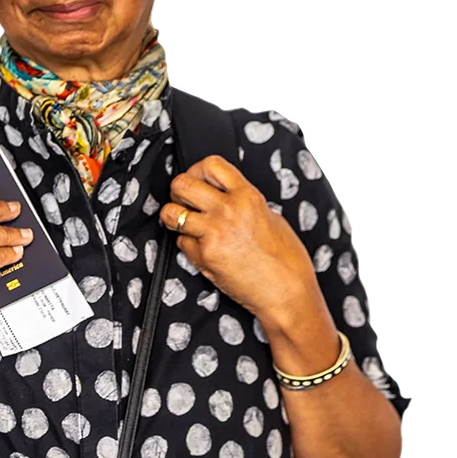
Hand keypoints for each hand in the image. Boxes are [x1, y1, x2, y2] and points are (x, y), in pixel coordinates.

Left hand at [159, 155, 320, 319]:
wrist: (286, 293)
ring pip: (171, 213)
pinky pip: (181, 243)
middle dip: (178, 191)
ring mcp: (213, 233)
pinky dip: (187, 245)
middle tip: (183, 201)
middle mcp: (228, 210)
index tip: (197, 179)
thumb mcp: (270, 218)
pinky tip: (203, 250)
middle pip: (182, 184)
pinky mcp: (204, 256)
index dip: (197, 170)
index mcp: (247, 196)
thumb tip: (226, 198)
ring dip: (173, 217)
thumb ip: (245, 204)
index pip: (211, 164)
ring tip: (184, 223)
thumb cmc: (285, 260)